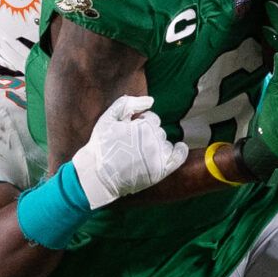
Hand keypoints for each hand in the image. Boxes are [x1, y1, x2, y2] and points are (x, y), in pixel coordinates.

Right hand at [69, 94, 186, 207]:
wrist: (97, 176)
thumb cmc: (101, 146)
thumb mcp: (108, 118)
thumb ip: (127, 104)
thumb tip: (151, 100)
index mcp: (144, 126)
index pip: (152, 119)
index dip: (140, 123)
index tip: (130, 132)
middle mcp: (154, 141)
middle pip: (159, 131)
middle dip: (147, 135)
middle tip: (132, 145)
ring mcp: (158, 157)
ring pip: (166, 144)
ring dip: (157, 145)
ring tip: (141, 154)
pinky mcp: (161, 171)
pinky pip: (178, 158)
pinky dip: (180, 151)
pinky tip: (178, 148)